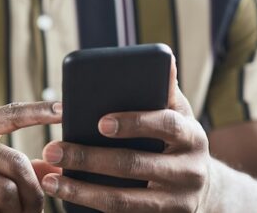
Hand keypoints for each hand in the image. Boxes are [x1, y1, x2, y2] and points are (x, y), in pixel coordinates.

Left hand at [35, 59, 212, 212]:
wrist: (206, 189)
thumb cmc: (178, 141)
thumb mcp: (179, 115)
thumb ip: (164, 91)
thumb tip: (165, 58)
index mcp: (192, 136)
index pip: (166, 125)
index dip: (135, 123)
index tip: (100, 123)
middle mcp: (190, 171)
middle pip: (135, 165)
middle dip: (88, 159)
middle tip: (53, 150)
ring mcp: (177, 203)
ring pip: (123, 201)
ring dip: (81, 191)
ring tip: (50, 180)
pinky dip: (89, 208)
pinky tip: (65, 198)